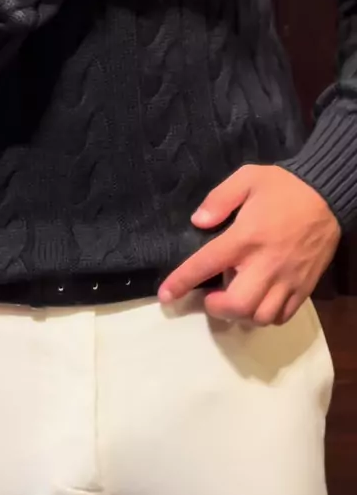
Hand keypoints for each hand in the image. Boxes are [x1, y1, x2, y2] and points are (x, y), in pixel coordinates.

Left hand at [158, 165, 341, 324]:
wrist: (329, 195)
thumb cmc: (285, 187)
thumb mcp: (248, 177)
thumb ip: (219, 198)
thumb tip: (198, 221)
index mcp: (246, 237)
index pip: (207, 264)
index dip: (182, 282)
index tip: (166, 295)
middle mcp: (267, 263)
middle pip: (238, 305)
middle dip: (217, 308)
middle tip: (210, 298)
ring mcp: (288, 279)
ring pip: (261, 317)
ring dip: (241, 315)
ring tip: (234, 300)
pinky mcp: (304, 286)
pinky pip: (283, 316)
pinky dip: (265, 317)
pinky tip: (258, 303)